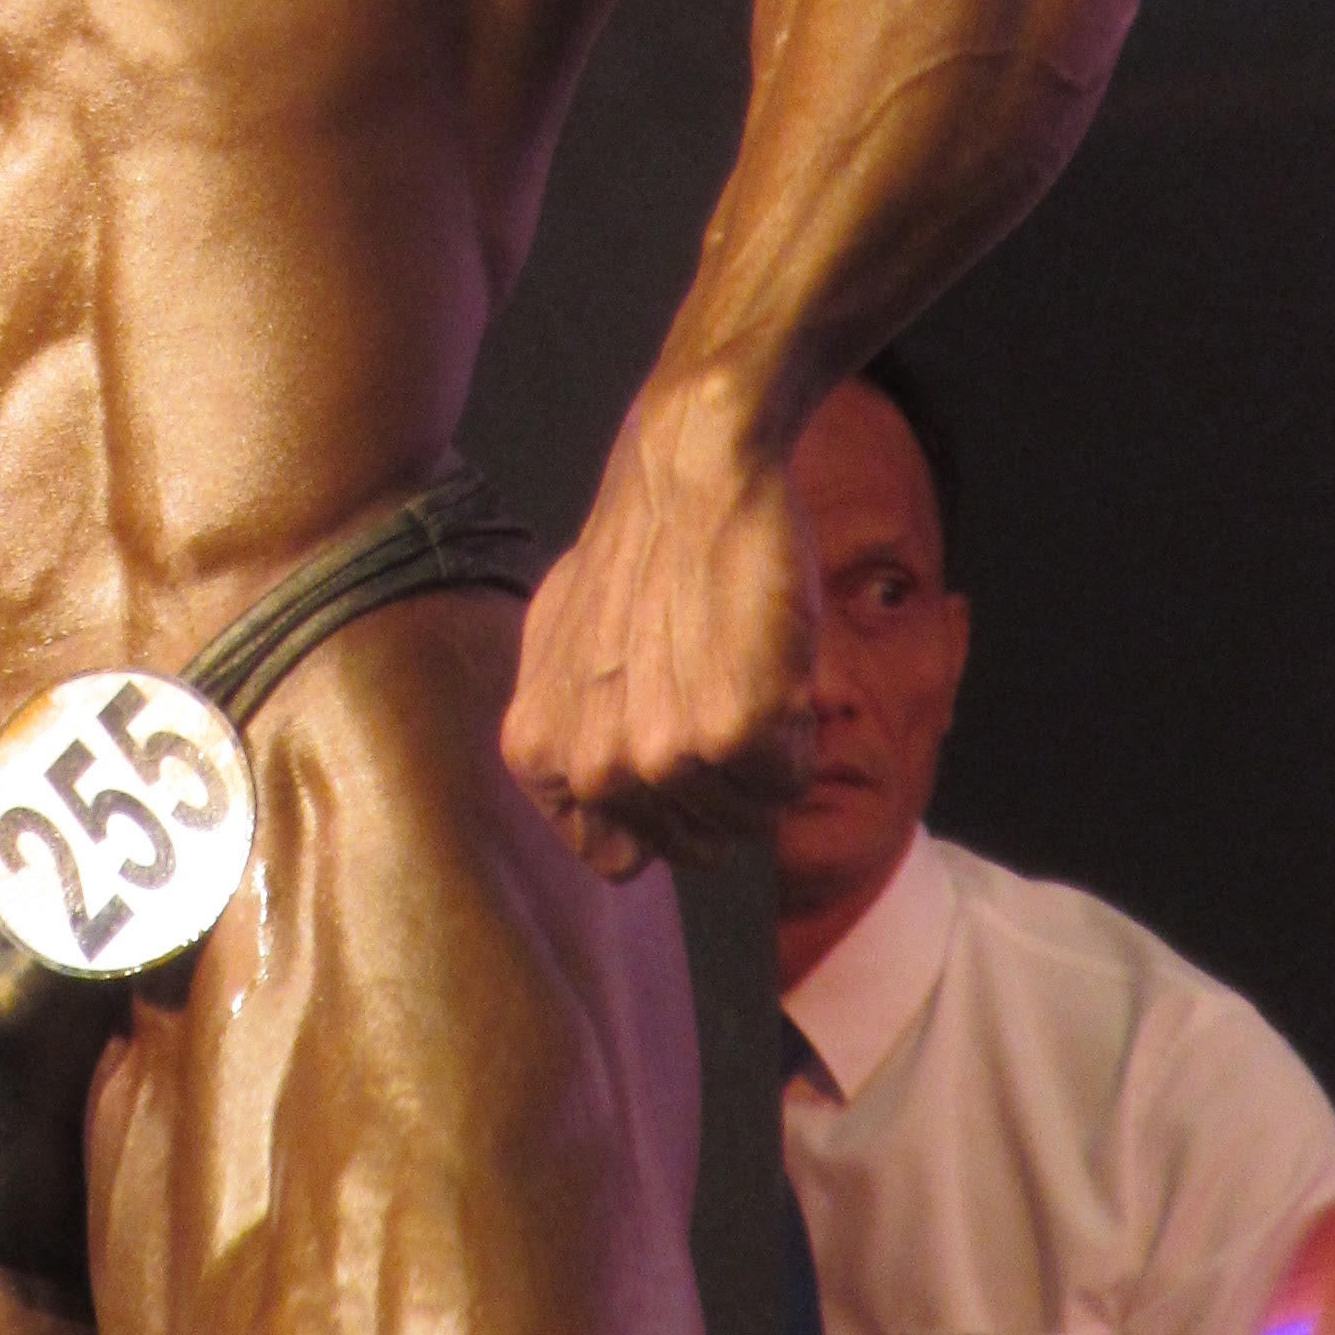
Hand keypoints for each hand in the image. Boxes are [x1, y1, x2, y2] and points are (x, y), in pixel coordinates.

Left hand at [500, 364, 816, 876]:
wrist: (688, 474)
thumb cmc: (635, 553)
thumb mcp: (561, 651)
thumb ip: (571, 734)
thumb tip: (598, 794)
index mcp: (539, 756)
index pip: (617, 859)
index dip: (661, 815)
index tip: (674, 749)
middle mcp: (593, 769)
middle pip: (693, 846)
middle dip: (717, 786)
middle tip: (715, 694)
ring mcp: (664, 757)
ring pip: (747, 819)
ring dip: (760, 758)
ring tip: (738, 671)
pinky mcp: (736, 734)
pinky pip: (789, 782)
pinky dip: (796, 735)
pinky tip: (769, 668)